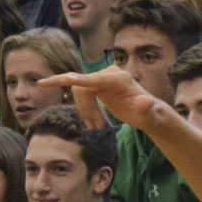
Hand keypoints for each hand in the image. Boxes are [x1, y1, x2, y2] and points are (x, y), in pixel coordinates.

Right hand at [41, 68, 163, 131]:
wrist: (148, 113)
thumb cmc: (149, 115)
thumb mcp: (148, 115)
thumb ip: (146, 108)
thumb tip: (146, 101)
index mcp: (118, 78)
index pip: (91, 79)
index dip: (72, 80)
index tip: (52, 81)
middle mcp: (109, 73)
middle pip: (82, 87)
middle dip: (85, 109)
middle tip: (95, 128)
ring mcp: (102, 77)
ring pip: (80, 91)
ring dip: (86, 111)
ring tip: (97, 127)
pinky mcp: (99, 83)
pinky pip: (83, 93)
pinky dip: (86, 109)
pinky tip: (94, 122)